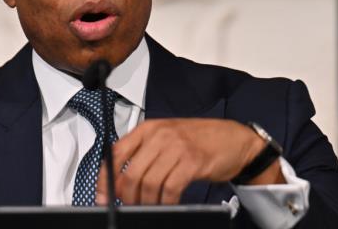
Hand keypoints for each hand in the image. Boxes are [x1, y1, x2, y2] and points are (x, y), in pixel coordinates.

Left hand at [96, 118, 283, 204]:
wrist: (234, 139)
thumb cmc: (199, 140)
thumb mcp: (166, 139)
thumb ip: (144, 154)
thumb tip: (120, 182)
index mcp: (148, 129)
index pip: (115, 153)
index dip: (105, 178)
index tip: (103, 196)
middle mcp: (159, 135)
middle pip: (130, 173)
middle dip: (127, 197)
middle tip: (130, 207)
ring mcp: (176, 148)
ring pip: (148, 183)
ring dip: (147, 203)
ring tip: (151, 208)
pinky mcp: (192, 162)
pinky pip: (170, 189)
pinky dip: (166, 202)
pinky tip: (168, 204)